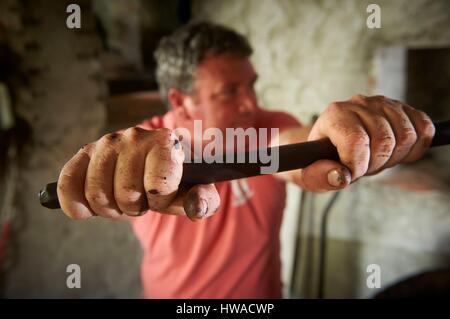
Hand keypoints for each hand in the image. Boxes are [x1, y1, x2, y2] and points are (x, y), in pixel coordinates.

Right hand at [57, 127, 219, 219]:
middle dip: (135, 208)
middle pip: (126, 195)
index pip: (158, 189)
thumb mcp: (196, 190)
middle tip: (141, 199)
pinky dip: (76, 204)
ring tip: (122, 198)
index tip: (164, 197)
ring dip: (111, 208)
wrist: (153, 165)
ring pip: (97, 195)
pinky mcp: (83, 154)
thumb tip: (196, 207)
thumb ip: (204, 200)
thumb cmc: (175, 179)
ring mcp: (106, 143)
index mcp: (165, 141)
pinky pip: (68, 185)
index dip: (161, 204)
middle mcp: (134, 136)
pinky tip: (89, 207)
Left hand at [297, 95, 434, 191]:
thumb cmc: (318, 160)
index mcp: (334, 115)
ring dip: (395, 158)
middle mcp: (359, 103)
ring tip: (376, 159)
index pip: (357, 142)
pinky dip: (416, 147)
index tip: (350, 173)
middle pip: (385, 142)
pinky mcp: (402, 109)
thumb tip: (341, 177)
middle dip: (376, 165)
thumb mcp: (308, 173)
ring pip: (407, 136)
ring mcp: (382, 103)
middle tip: (363, 167)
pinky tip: (396, 153)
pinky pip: (424, 128)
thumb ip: (318, 176)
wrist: (328, 146)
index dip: (358, 166)